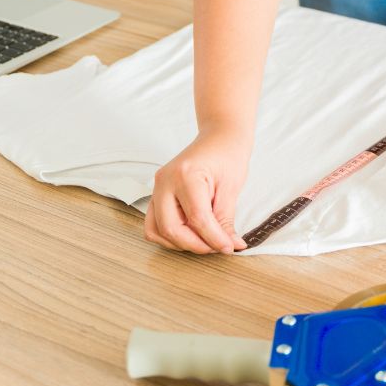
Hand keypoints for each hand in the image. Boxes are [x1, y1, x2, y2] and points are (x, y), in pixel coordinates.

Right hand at [145, 127, 251, 253]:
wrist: (219, 138)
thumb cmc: (227, 156)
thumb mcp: (231, 188)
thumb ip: (225, 220)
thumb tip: (229, 246)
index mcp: (186, 175)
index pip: (197, 219)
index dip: (214, 239)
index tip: (229, 248)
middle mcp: (166, 181)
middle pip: (171, 228)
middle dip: (195, 245)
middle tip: (217, 247)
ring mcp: (157, 187)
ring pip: (156, 230)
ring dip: (180, 243)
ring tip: (204, 241)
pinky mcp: (157, 193)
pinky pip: (154, 224)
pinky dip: (169, 236)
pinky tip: (190, 234)